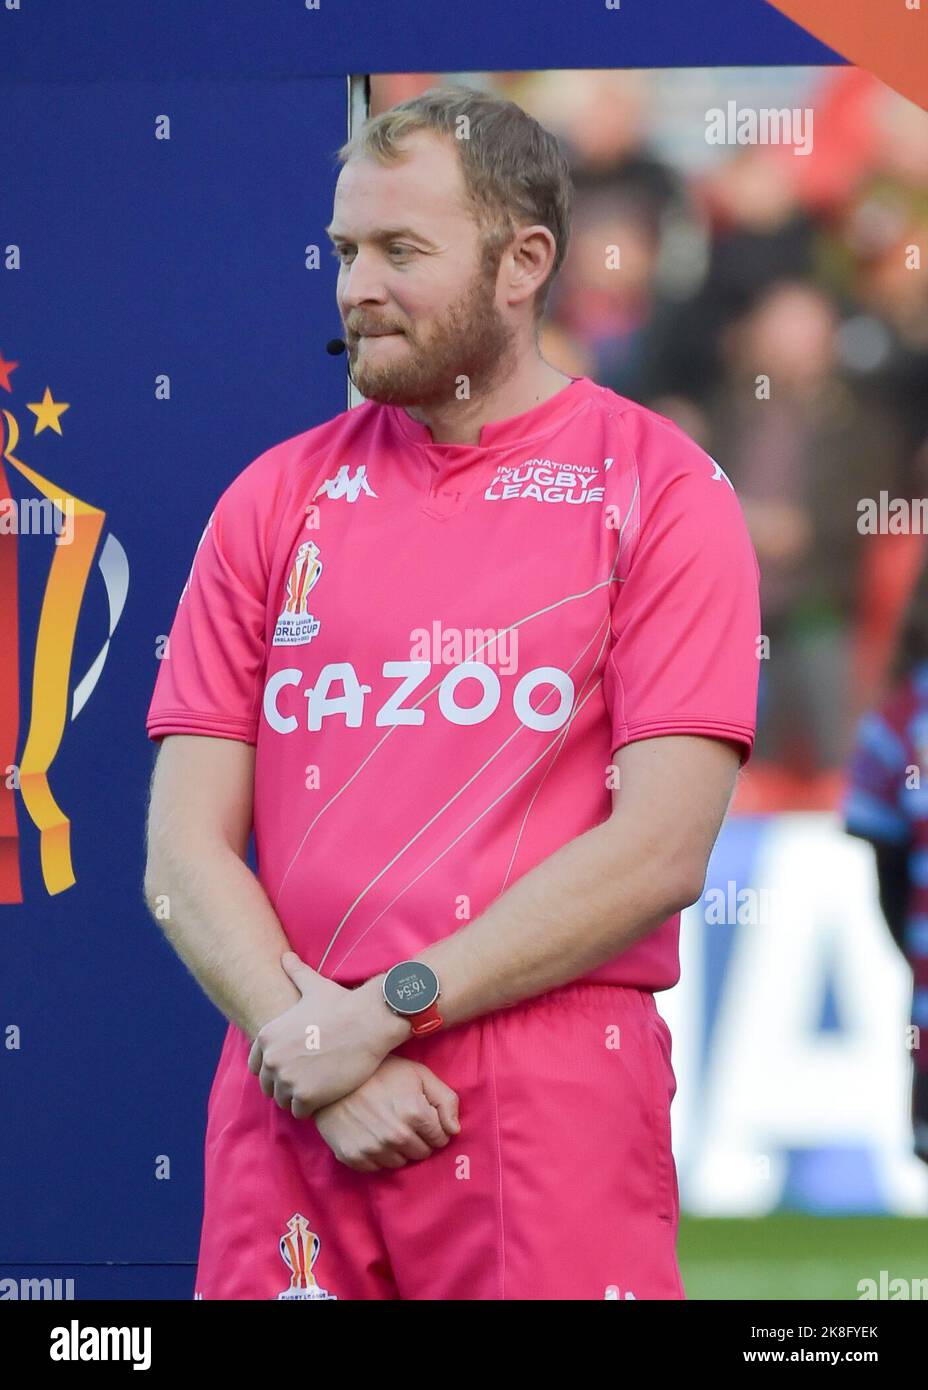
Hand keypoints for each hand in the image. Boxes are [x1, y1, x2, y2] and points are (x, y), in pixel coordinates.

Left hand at [247, 952, 404, 1118]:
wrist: (369, 1022)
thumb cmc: (343, 1004)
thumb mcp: (313, 986)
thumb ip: (295, 973)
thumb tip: (285, 957)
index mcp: (267, 1036)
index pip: (257, 1065)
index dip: (276, 1067)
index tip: (296, 1064)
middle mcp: (271, 1059)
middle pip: (269, 1085)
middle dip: (285, 1083)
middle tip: (309, 1077)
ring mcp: (287, 1079)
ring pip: (283, 1100)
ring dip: (297, 1097)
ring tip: (318, 1087)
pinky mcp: (305, 1097)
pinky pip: (299, 1112)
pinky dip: (311, 1108)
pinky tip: (325, 1095)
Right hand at [313, 1056, 460, 1171]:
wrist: (333, 1075)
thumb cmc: (380, 1071)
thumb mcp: (418, 1074)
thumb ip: (445, 1099)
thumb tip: (455, 1130)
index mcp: (415, 1113)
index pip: (440, 1138)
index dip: (434, 1127)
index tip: (422, 1116)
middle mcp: (396, 1136)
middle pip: (422, 1153)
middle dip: (418, 1139)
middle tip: (404, 1120)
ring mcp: (373, 1148)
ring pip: (400, 1163)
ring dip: (398, 1149)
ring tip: (387, 1126)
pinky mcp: (353, 1157)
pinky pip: (376, 1168)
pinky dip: (377, 1155)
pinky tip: (371, 1134)